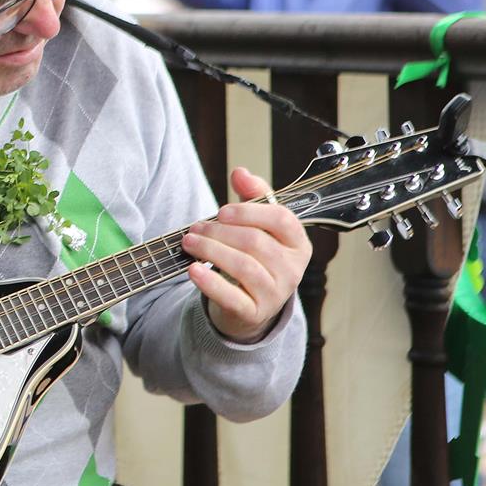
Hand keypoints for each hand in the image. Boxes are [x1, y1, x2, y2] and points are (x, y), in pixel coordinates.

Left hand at [181, 168, 310, 342]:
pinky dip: (210, 283)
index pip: (281, 219)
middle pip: (256, 242)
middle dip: (219, 232)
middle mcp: (293, 269)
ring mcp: (276, 293)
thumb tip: (240, 172)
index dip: (248, 212)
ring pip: (244, 267)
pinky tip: (192, 270)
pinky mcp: (255, 313)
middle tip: (194, 229)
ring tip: (188, 243)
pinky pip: (233, 297)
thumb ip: (252, 197)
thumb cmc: (253, 257)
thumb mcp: (258, 226)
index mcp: (297, 243)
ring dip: (210, 251)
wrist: (249, 306)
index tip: (221, 211)